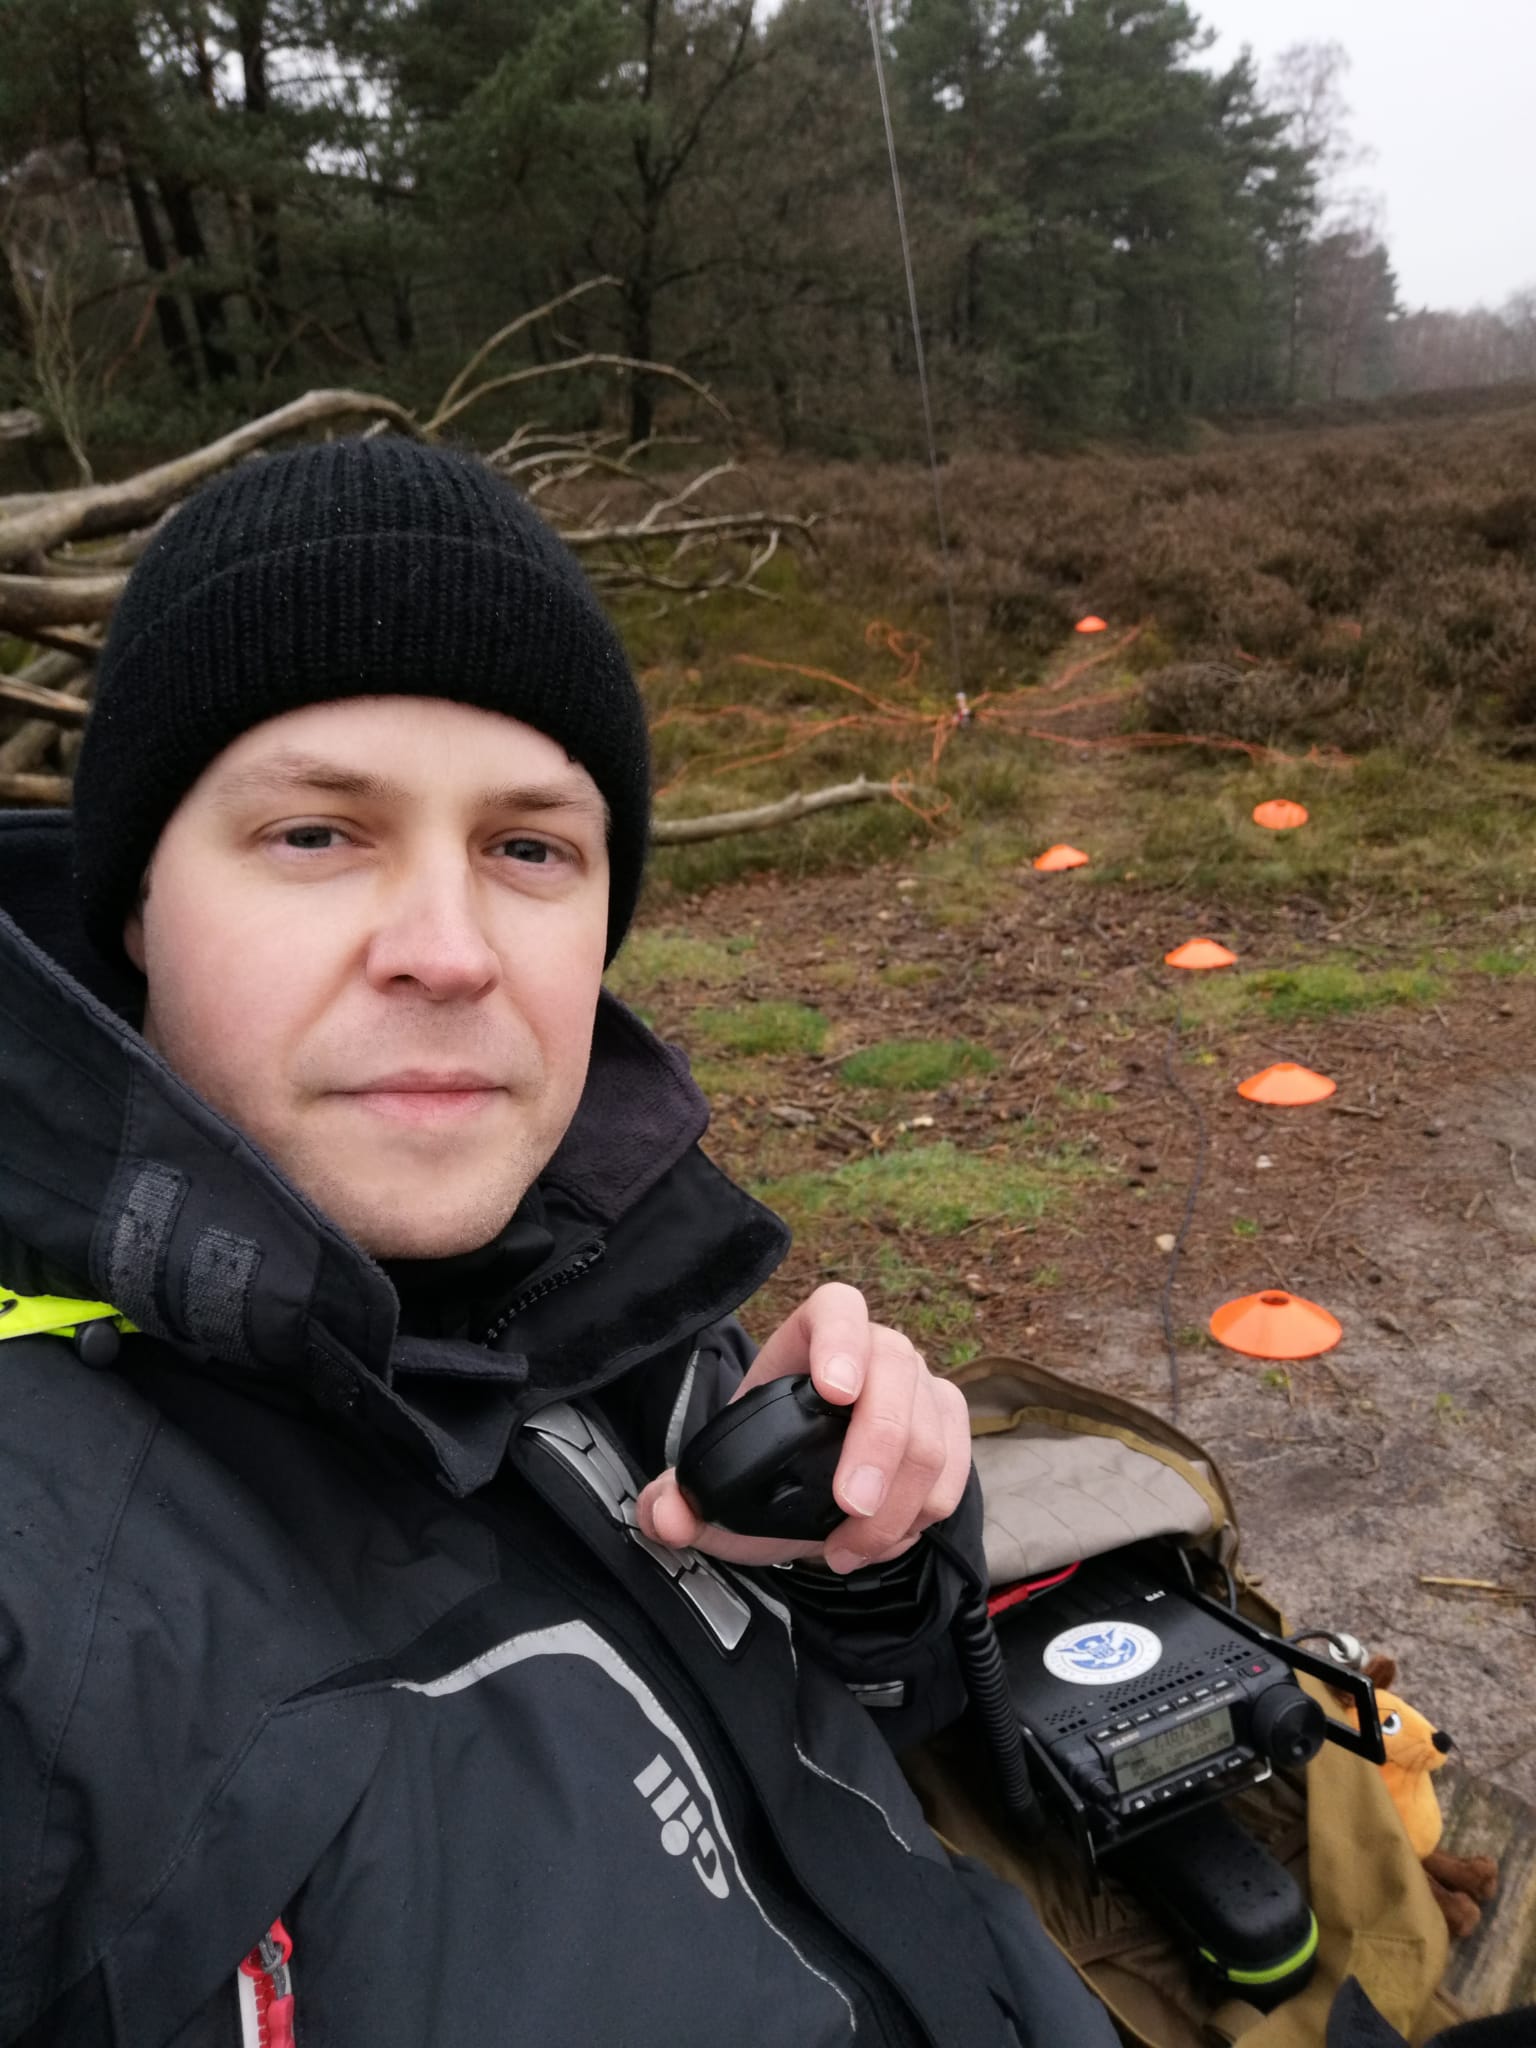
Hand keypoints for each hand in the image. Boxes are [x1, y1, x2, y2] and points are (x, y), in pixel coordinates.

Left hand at [635, 1282, 972, 1572]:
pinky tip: (882, 1541)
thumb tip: (667, 1515)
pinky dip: (922, 1513)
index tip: (835, 1390)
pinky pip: (956, 1467)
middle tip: (850, 1507)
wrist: (810, 1484)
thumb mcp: (717, 1481)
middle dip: (878, 1445)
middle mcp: (877, 1351)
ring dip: (899, 1500)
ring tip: (849, 1549)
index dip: (841, 1340)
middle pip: (896, 1374)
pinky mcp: (949, 1429)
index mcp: (812, 1339)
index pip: (837, 1309)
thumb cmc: (766, 1463)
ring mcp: (920, 1387)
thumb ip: (677, 1498)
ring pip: (933, 1429)